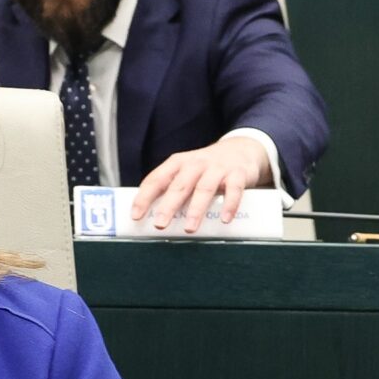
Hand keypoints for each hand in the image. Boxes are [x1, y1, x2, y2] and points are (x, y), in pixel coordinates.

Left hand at [132, 136, 271, 232]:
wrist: (242, 149)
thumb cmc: (207, 168)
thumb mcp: (187, 171)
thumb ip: (172, 188)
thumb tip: (150, 216)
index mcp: (178, 163)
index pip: (157, 179)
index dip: (145, 197)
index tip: (136, 216)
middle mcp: (196, 164)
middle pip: (180, 185)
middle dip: (169, 205)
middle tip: (160, 224)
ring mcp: (217, 168)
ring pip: (204, 188)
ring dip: (196, 209)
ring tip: (190, 229)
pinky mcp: (238, 174)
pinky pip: (234, 190)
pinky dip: (230, 205)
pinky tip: (225, 219)